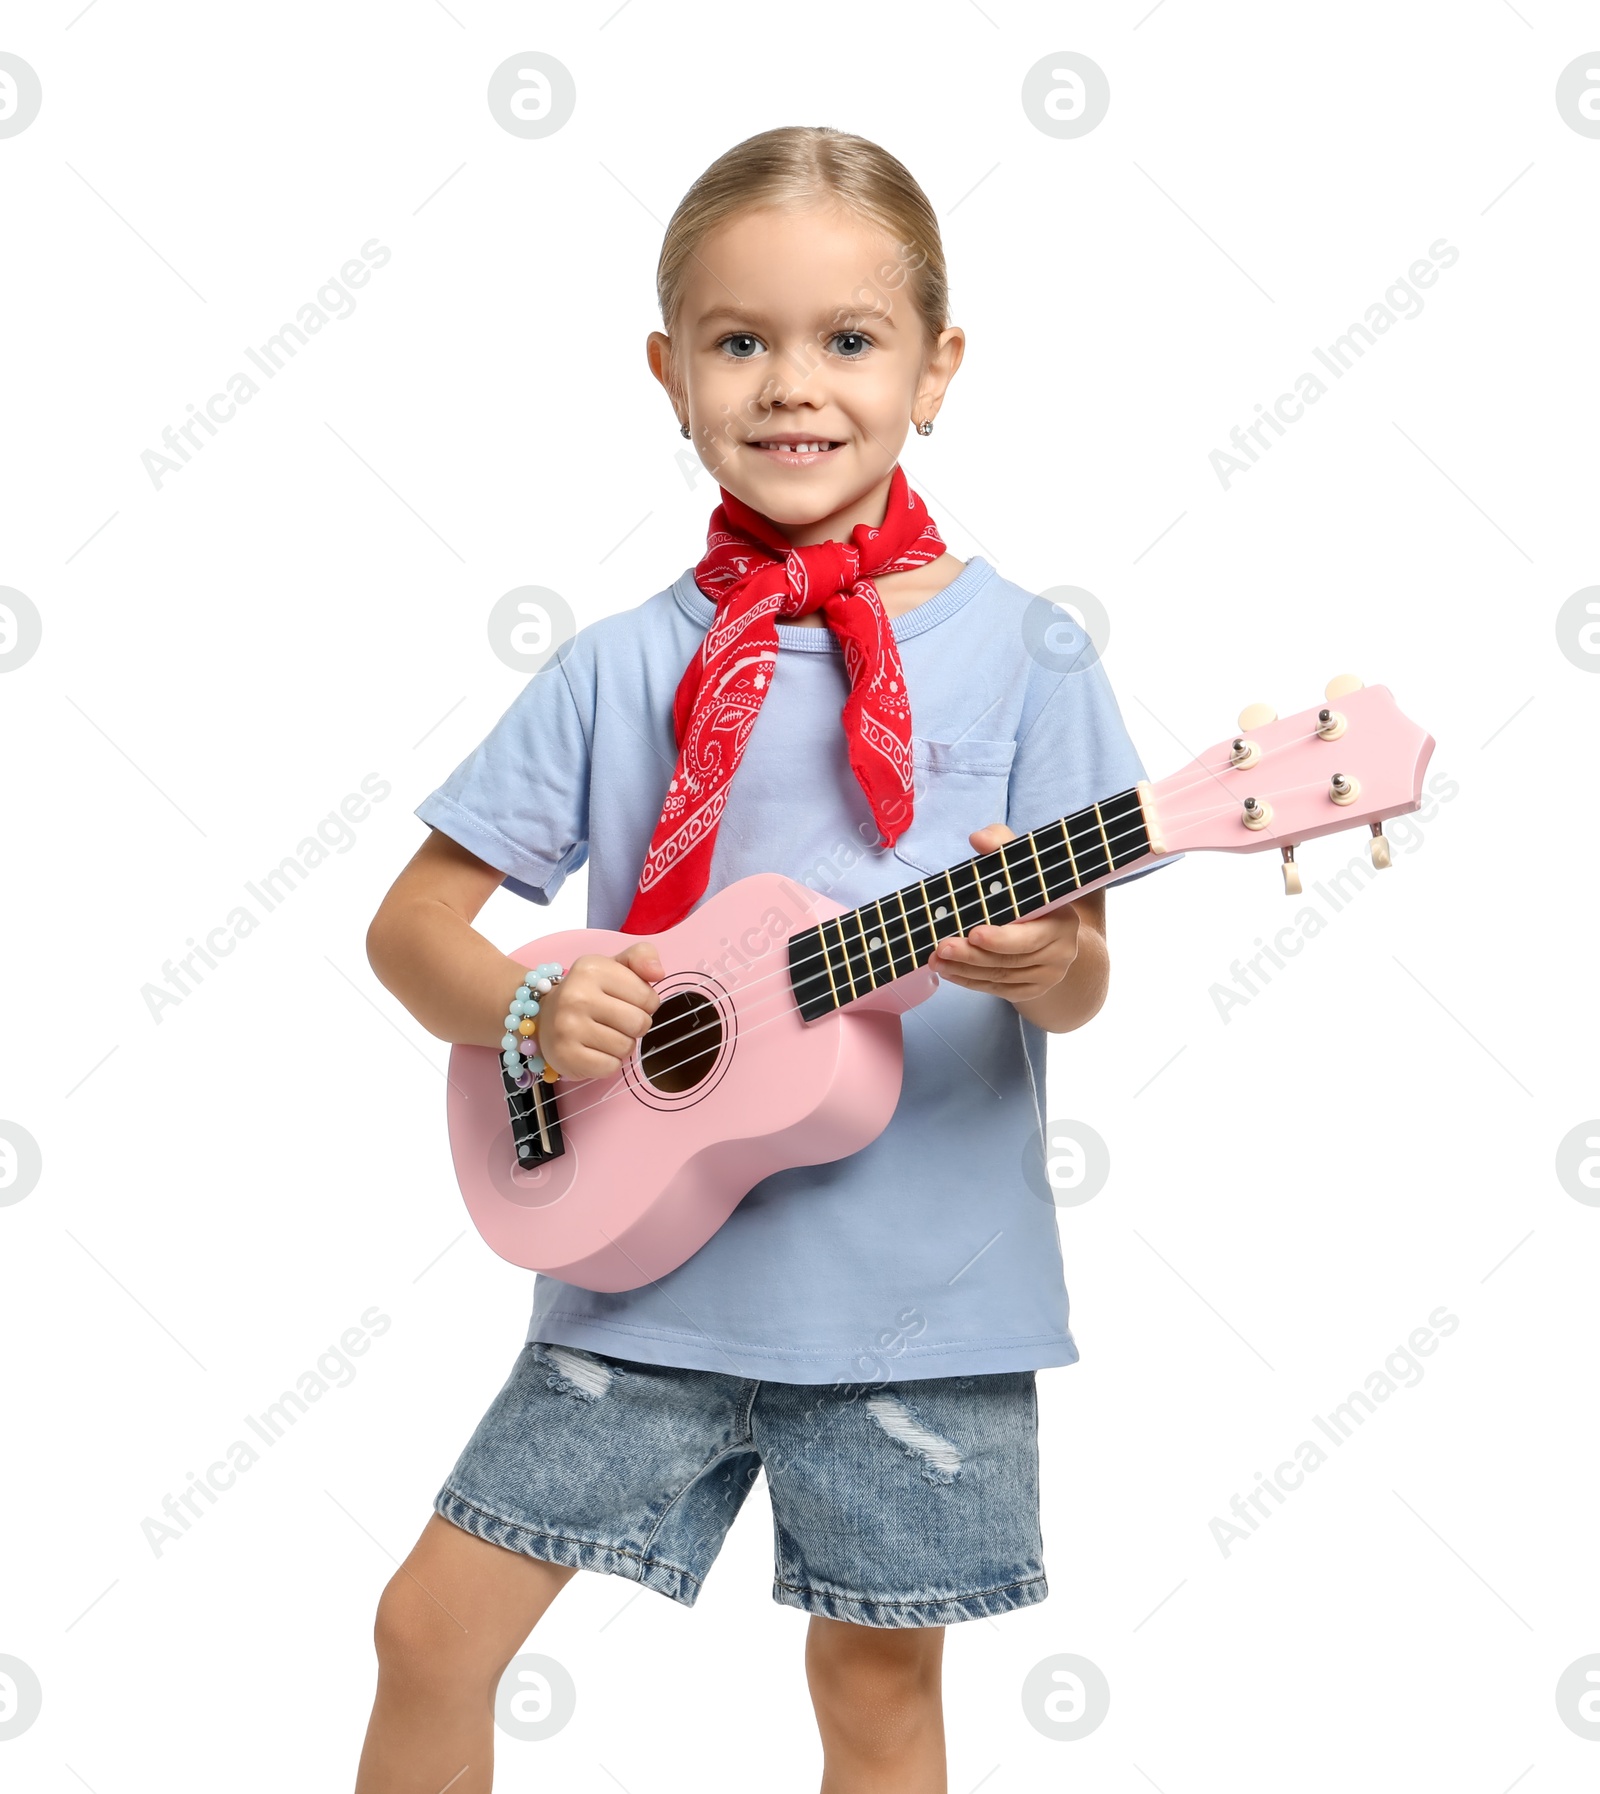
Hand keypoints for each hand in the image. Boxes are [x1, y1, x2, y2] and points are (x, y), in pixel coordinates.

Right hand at [532, 940, 663, 1078]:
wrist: (543, 1016)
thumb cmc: (588, 991)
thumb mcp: (614, 966)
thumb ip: (642, 956)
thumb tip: (658, 973)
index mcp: (592, 969)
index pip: (648, 997)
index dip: (646, 1004)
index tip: (628, 1002)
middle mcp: (576, 996)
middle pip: (639, 1024)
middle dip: (636, 1026)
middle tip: (617, 1021)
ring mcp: (567, 1027)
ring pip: (626, 1048)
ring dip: (622, 1045)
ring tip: (604, 1034)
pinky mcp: (565, 1055)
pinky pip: (610, 1067)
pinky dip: (608, 1063)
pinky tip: (594, 1050)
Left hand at [928, 823, 1082, 1005]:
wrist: (1056, 934)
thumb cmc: (1031, 896)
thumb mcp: (1022, 866)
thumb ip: (1002, 847)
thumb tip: (979, 839)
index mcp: (1063, 920)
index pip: (1032, 935)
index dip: (1003, 937)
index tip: (974, 932)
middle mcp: (1061, 951)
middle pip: (1011, 959)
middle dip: (972, 955)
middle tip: (942, 947)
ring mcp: (1048, 974)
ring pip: (1000, 976)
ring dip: (964, 969)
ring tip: (935, 958)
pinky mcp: (1033, 990)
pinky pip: (997, 989)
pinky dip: (969, 981)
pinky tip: (948, 971)